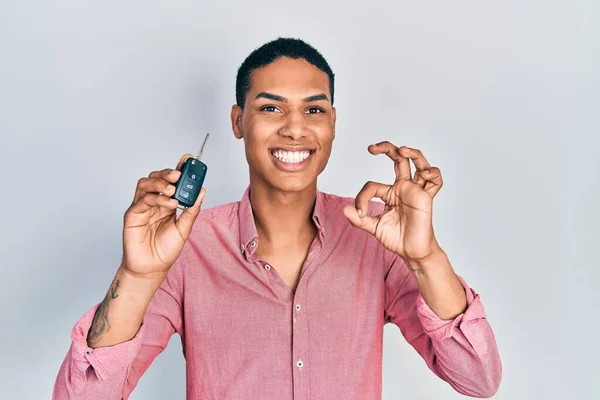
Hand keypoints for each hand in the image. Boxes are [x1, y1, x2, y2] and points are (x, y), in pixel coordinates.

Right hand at [121, 154, 205, 276]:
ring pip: (146, 184)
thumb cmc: (165, 250)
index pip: (171, 181)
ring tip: (173, 189)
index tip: (188, 159)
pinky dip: (156, 199)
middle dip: (167, 173)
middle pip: (156, 178)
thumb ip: (192, 210)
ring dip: (160, 183)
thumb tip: (202, 191)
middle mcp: (153, 202)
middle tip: (179, 175)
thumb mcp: (184, 228)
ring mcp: (141, 207)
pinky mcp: (132, 215)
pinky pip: (142, 200)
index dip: (178, 168)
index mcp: (166, 203)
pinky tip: (169, 204)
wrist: (152, 268)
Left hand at [343, 142, 442, 260]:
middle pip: (399, 159)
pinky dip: (433, 173)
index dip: (363, 197)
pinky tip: (424, 173)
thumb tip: (344, 209)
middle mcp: (404, 188)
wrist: (411, 252)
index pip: (372, 185)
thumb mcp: (373, 227)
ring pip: (419, 163)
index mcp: (390, 193)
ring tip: (401, 150)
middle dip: (386, 148)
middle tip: (372, 148)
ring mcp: (416, 191)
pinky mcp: (426, 198)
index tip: (360, 212)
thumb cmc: (396, 238)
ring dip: (413, 153)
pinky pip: (435, 182)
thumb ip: (358, 219)